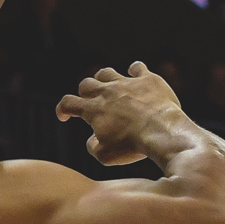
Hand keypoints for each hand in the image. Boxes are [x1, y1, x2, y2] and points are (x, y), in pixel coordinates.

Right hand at [55, 62, 184, 166]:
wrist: (162, 132)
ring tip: (108, 86)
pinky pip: (138, 68)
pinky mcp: (148, 80)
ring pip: (107, 73)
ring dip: (104, 79)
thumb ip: (93, 146)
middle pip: (86, 83)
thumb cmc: (133, 146)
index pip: (68, 103)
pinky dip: (135, 70)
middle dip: (84, 92)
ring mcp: (127, 83)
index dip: (62, 109)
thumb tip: (92, 139)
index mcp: (93, 109)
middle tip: (90, 101)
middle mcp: (107, 92)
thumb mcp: (105, 156)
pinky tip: (135, 74)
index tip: (65, 115)